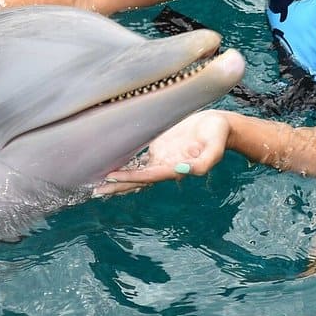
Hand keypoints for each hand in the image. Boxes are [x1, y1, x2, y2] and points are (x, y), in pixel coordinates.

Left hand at [93, 109, 232, 195]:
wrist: (219, 125)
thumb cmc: (217, 135)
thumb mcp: (215, 149)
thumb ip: (203, 163)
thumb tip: (182, 172)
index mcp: (177, 168)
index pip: (149, 176)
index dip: (131, 177)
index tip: (112, 177)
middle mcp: (166, 166)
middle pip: (138, 180)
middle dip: (118, 186)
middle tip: (96, 191)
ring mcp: (161, 158)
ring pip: (136, 172)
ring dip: (119, 179)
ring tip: (98, 185)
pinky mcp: (159, 147)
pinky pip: (140, 159)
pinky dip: (126, 164)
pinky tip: (111, 168)